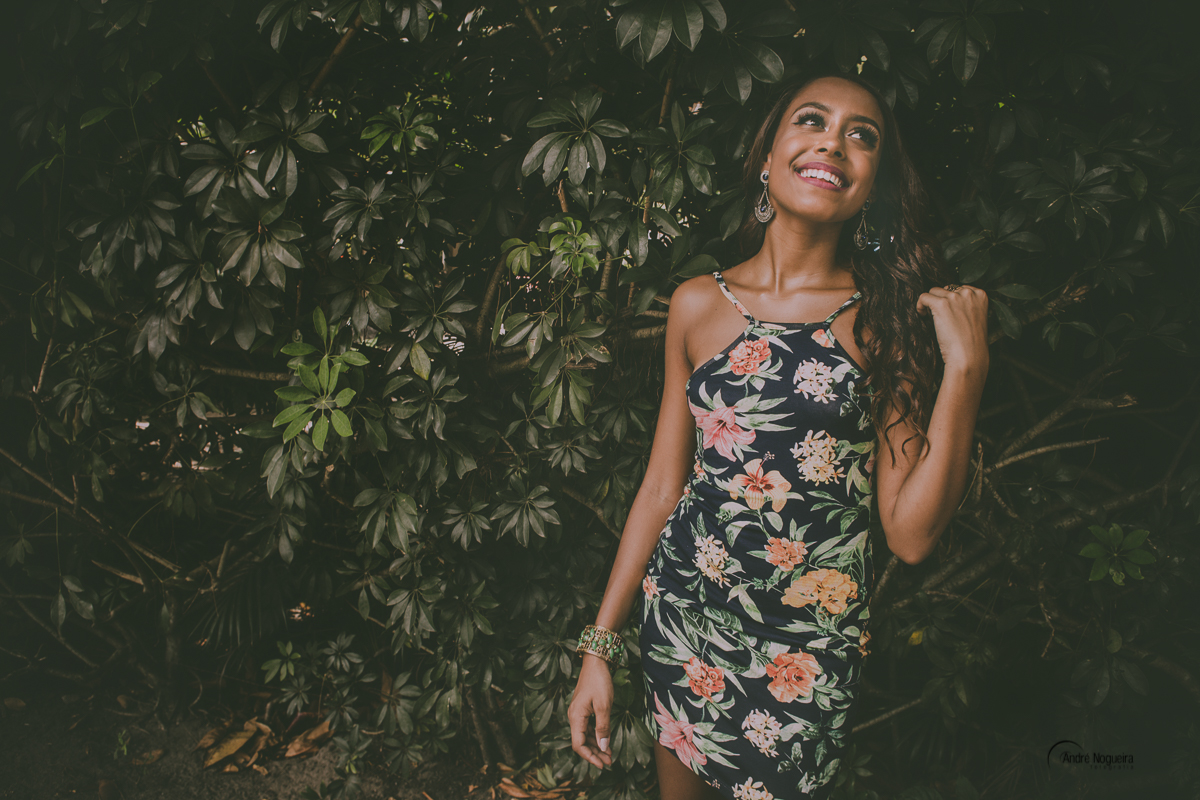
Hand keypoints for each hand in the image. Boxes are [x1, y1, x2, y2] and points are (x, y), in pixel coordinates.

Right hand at [568, 655, 615, 769]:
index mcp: (576, 717)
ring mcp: (578, 713)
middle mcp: (574, 717)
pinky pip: (587, 728)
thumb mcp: (604, 706)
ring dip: (596, 746)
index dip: (589, 757)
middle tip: (609, 762)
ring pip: (584, 736)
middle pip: (581, 742)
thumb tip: (603, 746)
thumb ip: (603, 727)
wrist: (596, 663)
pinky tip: (605, 740)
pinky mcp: (583, 709)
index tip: (602, 764)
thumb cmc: (599, 682)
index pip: (578, 745)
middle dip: (595, 754)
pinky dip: (596, 736)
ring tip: (609, 755)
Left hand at [915, 285, 989, 375]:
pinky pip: (924, 296)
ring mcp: (954, 297)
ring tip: (931, 318)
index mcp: (981, 295)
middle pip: (946, 289)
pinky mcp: (941, 304)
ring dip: (930, 303)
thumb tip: (948, 298)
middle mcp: (968, 293)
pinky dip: (920, 305)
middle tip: (941, 318)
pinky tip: (922, 315)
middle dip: (941, 301)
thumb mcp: (977, 318)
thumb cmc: (971, 343)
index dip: (951, 300)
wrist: (968, 357)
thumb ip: (968, 306)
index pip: (960, 288)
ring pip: (934, 292)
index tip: (949, 312)